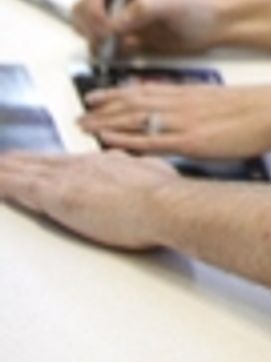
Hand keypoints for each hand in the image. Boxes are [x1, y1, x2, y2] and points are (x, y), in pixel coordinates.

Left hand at [0, 150, 178, 249]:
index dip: (51, 161)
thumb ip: (137, 172)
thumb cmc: (163, 195)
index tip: (40, 161)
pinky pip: (21, 188)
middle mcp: (82, 166)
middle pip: (44, 163)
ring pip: (27, 172)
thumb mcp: (151, 174)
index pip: (68, 162)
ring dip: (7, 170)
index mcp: (104, 162)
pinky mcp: (57, 196)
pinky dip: (3, 184)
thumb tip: (136, 170)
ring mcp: (68, 179)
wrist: (162, 202)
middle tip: (5, 159)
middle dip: (22, 161)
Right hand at [75, 0, 220, 56]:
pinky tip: (124, 51)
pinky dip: (104, 51)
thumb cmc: (195, 7)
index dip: (92, 4)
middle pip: (82, 7)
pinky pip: (99, 45)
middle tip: (108, 39)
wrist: (210, 27)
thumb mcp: (172, 2)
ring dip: (94, 39)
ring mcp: (117, 17)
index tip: (105, 24)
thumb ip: (142, 8)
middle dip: (89, 24)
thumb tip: (114, 24)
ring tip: (115, 46)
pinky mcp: (121, 37)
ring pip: (86, 27)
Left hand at [79, 80, 270, 159]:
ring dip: (108, 122)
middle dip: (105, 107)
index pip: (148, 91)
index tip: (99, 96)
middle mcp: (185, 104)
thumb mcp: (227, 103)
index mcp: (193, 93)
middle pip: (135, 103)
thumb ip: (203, 108)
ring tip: (84, 126)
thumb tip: (190, 115)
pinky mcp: (193, 141)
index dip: (119, 94)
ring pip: (137, 119)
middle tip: (81, 112)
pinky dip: (128, 140)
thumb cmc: (263, 109)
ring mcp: (187, 122)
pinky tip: (111, 142)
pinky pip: (153, 141)